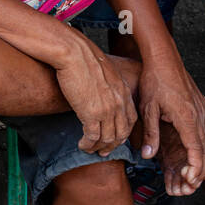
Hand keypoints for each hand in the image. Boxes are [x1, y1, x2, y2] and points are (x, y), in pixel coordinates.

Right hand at [54, 34, 137, 155]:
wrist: (73, 53)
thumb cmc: (83, 57)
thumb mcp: (104, 70)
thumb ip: (107, 83)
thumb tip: (99, 91)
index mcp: (123, 91)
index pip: (131, 119)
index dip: (123, 133)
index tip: (115, 138)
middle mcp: (119, 102)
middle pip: (121, 132)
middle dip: (112, 145)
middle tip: (103, 151)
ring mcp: (107, 109)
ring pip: (107, 138)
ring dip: (98, 147)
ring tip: (90, 149)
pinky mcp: (91, 113)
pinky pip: (93, 137)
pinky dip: (87, 144)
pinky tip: (82, 145)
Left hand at [138, 53, 204, 191]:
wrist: (163, 59)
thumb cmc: (154, 81)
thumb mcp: (147, 109)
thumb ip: (150, 133)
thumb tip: (147, 156)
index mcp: (186, 118)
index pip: (196, 149)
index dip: (195, 167)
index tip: (191, 180)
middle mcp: (199, 115)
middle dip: (202, 168)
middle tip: (193, 184)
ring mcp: (203, 108)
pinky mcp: (203, 103)